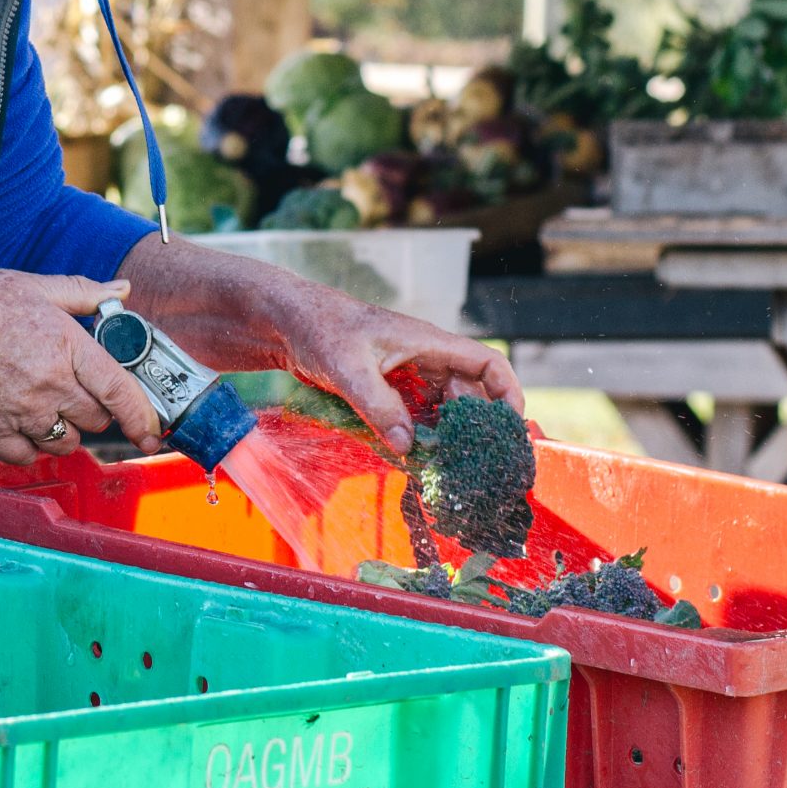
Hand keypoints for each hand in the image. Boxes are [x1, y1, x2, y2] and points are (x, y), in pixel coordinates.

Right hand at [0, 268, 163, 465]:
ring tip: (47, 410)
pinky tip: (20, 426)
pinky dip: (29, 447)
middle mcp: (48, 384)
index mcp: (65, 345)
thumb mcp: (30, 284)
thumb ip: (80, 292)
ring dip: (65, 432)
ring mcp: (20, 412)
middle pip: (95, 420)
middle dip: (94, 412)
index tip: (151, 431)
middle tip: (78, 396)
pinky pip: (27, 456)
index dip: (142, 417)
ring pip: (65, 443)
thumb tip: (119, 291)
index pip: (119, 391)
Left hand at [112, 233, 520, 456]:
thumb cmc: (313, 326)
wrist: (273, 316)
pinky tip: (408, 459)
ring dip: (444, 437)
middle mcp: (418, 356)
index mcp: (424, 341)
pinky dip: (414, 435)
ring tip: (445, 471)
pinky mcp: (377, 385)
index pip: (486, 364)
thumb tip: (409, 446)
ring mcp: (398, 371)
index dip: (508, 395)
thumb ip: (379, 406)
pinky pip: (409, 414)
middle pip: (467, 394)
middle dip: (476, 428)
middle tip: (477, 466)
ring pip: (438, 408)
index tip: (513, 431)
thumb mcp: (347, 366)